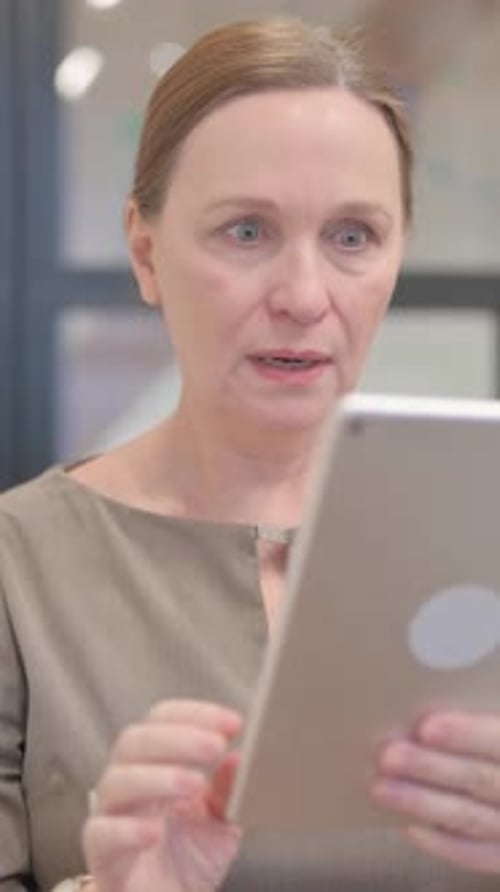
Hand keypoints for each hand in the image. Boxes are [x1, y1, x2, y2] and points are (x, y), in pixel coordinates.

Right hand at [82, 700, 242, 891]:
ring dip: (157, 777)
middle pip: (136, 741)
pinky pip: (101, 833)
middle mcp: (128, 782)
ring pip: (117, 781)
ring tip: (194, 783)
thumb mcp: (219, 823)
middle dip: (178, 738)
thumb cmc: (185, 862)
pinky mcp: (102, 856)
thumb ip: (228, 791)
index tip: (233, 723)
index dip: (195, 714)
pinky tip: (155, 830)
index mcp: (155, 764)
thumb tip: (241, 758)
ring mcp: (111, 816)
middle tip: (215, 745)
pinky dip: (127, 829)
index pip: (163, 720)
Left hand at [372, 710, 499, 873]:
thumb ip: (480, 722)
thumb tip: (425, 713)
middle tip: (388, 755)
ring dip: (424, 803)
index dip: (466, 735)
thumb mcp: (494, 719)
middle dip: (431, 768)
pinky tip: (410, 826)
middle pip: (481, 780)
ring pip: (473, 818)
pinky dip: (445, 843)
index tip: (425, 728)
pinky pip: (479, 855)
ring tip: (382, 790)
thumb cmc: (492, 747)